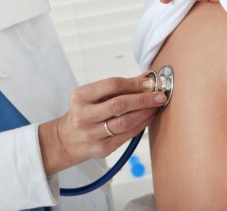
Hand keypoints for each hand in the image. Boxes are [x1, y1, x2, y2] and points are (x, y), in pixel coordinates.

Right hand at [38, 74, 164, 175]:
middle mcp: (83, 116)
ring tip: (156, 106)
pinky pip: (127, 135)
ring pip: (125, 122)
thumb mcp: (92, 95)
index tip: (150, 82)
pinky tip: (149, 117)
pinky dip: (141, 124)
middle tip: (160, 95)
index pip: (112, 85)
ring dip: (145, 112)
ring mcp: (92, 134)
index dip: (134, 83)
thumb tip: (147, 77)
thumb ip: (118, 86)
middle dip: (144, 98)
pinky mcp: (102, 148)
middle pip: (119, 104)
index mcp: (80, 97)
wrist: (66, 140)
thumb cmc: (83, 112)